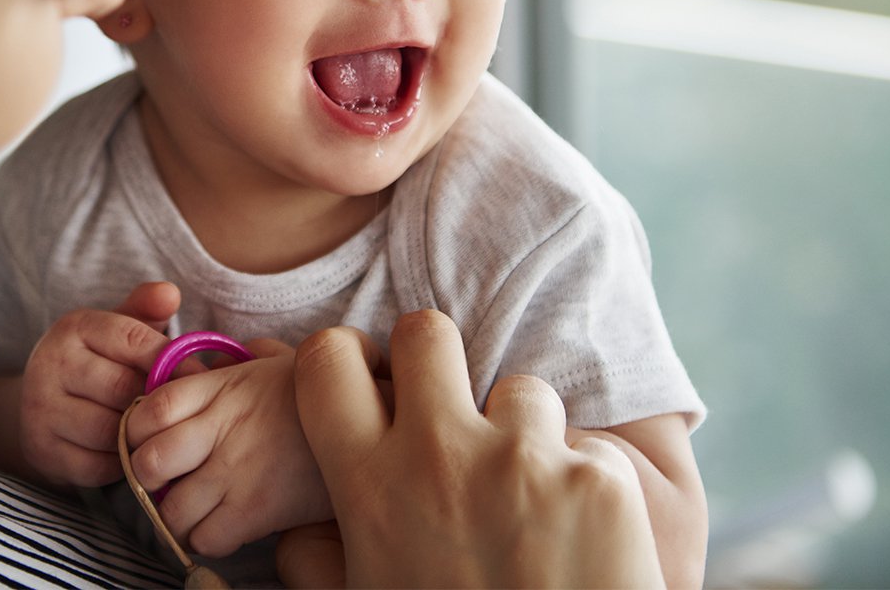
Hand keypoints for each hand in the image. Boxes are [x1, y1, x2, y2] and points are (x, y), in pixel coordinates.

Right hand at [17, 282, 181, 486]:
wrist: (45, 405)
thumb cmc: (99, 363)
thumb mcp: (118, 332)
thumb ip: (146, 311)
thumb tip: (170, 293)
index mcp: (74, 327)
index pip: (133, 339)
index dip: (171, 360)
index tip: (200, 377)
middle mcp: (50, 364)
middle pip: (123, 388)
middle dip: (155, 401)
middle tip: (181, 413)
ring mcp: (41, 409)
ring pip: (109, 429)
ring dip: (138, 434)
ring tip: (156, 432)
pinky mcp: (42, 450)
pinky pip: (97, 464)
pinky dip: (121, 463)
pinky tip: (130, 452)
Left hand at [124, 337, 332, 556]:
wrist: (374, 419)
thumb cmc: (320, 395)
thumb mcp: (274, 363)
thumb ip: (231, 363)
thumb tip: (203, 363)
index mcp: (221, 388)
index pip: (148, 410)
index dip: (136, 431)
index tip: (150, 440)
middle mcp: (222, 428)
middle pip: (147, 462)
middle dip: (148, 478)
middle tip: (168, 481)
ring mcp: (238, 471)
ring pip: (171, 510)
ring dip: (177, 515)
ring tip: (197, 509)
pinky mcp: (258, 510)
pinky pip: (206, 538)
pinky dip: (208, 538)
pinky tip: (224, 525)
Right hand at [282, 311, 664, 588]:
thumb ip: (320, 557)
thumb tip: (292, 530)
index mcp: (368, 485)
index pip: (329, 360)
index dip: (346, 363)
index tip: (369, 385)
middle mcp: (439, 454)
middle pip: (426, 333)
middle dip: (435, 361)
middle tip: (451, 410)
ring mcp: (523, 458)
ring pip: (520, 389)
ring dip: (524, 432)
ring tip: (530, 503)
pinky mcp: (597, 477)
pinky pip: (585, 445)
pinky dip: (584, 481)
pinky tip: (581, 539)